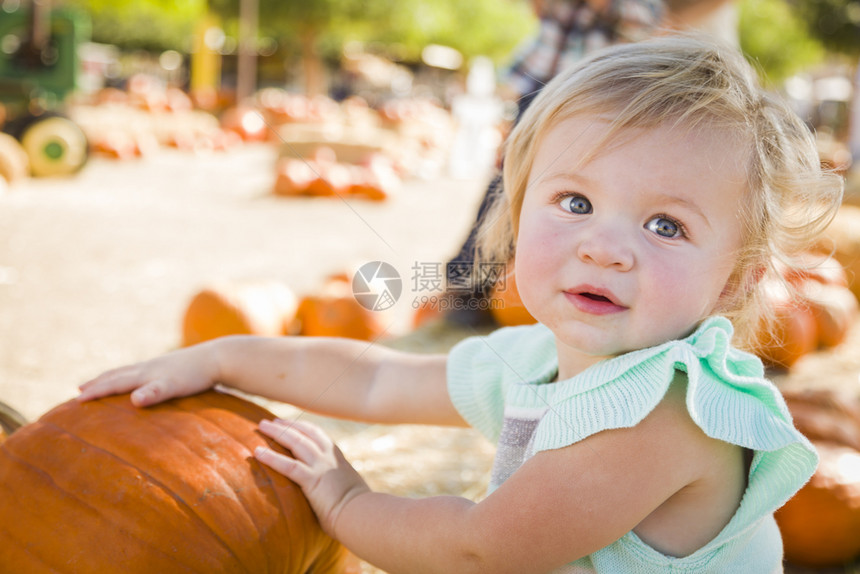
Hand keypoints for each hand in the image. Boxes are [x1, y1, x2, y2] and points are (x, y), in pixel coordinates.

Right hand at [77, 342, 220, 406]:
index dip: (95, 392)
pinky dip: (133, 376)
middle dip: (99, 382)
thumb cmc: (197, 374)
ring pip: (130, 371)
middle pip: (118, 374)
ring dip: (114, 377)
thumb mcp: (174, 386)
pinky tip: (140, 380)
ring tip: (104, 381)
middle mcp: (149, 366)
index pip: (114, 383)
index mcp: (146, 373)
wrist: (220, 357)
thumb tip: (133, 400)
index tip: (76, 400)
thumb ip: (154, 393)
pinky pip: (145, 371)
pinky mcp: (172, 366)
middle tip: (80, 389)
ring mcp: (161, 365)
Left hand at [255, 419, 369, 535]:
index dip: (301, 427)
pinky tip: (257, 452)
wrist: (362, 514)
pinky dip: (271, 457)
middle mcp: (328, 457)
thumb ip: (337, 484)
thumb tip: (332, 491)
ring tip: (261, 427)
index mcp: (337, 457)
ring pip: (295, 442)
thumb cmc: (357, 509)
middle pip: (303, 433)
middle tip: (269, 422)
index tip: (288, 423)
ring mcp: (321, 466)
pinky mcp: (312, 480)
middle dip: (285, 425)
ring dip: (277, 433)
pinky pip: (288, 465)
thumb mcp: (348, 489)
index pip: (317, 435)